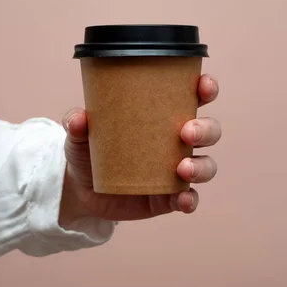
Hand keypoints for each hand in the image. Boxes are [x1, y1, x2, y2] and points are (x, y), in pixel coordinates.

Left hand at [58, 74, 220, 225]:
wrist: (80, 190)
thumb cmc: (89, 150)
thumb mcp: (80, 135)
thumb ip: (77, 124)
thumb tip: (78, 118)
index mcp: (164, 116)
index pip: (195, 97)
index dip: (206, 89)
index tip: (204, 86)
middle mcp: (178, 141)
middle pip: (209, 131)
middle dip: (206, 129)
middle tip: (187, 132)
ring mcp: (177, 170)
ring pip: (206, 165)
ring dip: (202, 166)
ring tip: (183, 169)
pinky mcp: (170, 198)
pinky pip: (190, 199)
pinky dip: (190, 200)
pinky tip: (183, 199)